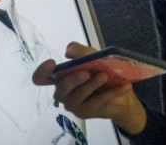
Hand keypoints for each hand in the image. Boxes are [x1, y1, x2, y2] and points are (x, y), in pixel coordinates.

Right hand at [32, 42, 146, 134]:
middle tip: (87, 71)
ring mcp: (73, 105)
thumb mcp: (93, 56)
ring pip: (78, 96)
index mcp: (59, 77)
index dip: (42, 71)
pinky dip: (111, 93)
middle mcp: (62, 93)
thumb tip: (68, 52)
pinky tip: (124, 86)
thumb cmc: (101, 71)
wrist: (121, 93)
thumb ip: (80, 52)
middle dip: (73, 80)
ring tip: (105, 76)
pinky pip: (97, 102)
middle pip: (60, 89)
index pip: (41, 78)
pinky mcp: (85, 113)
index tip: (52, 63)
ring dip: (92, 85)